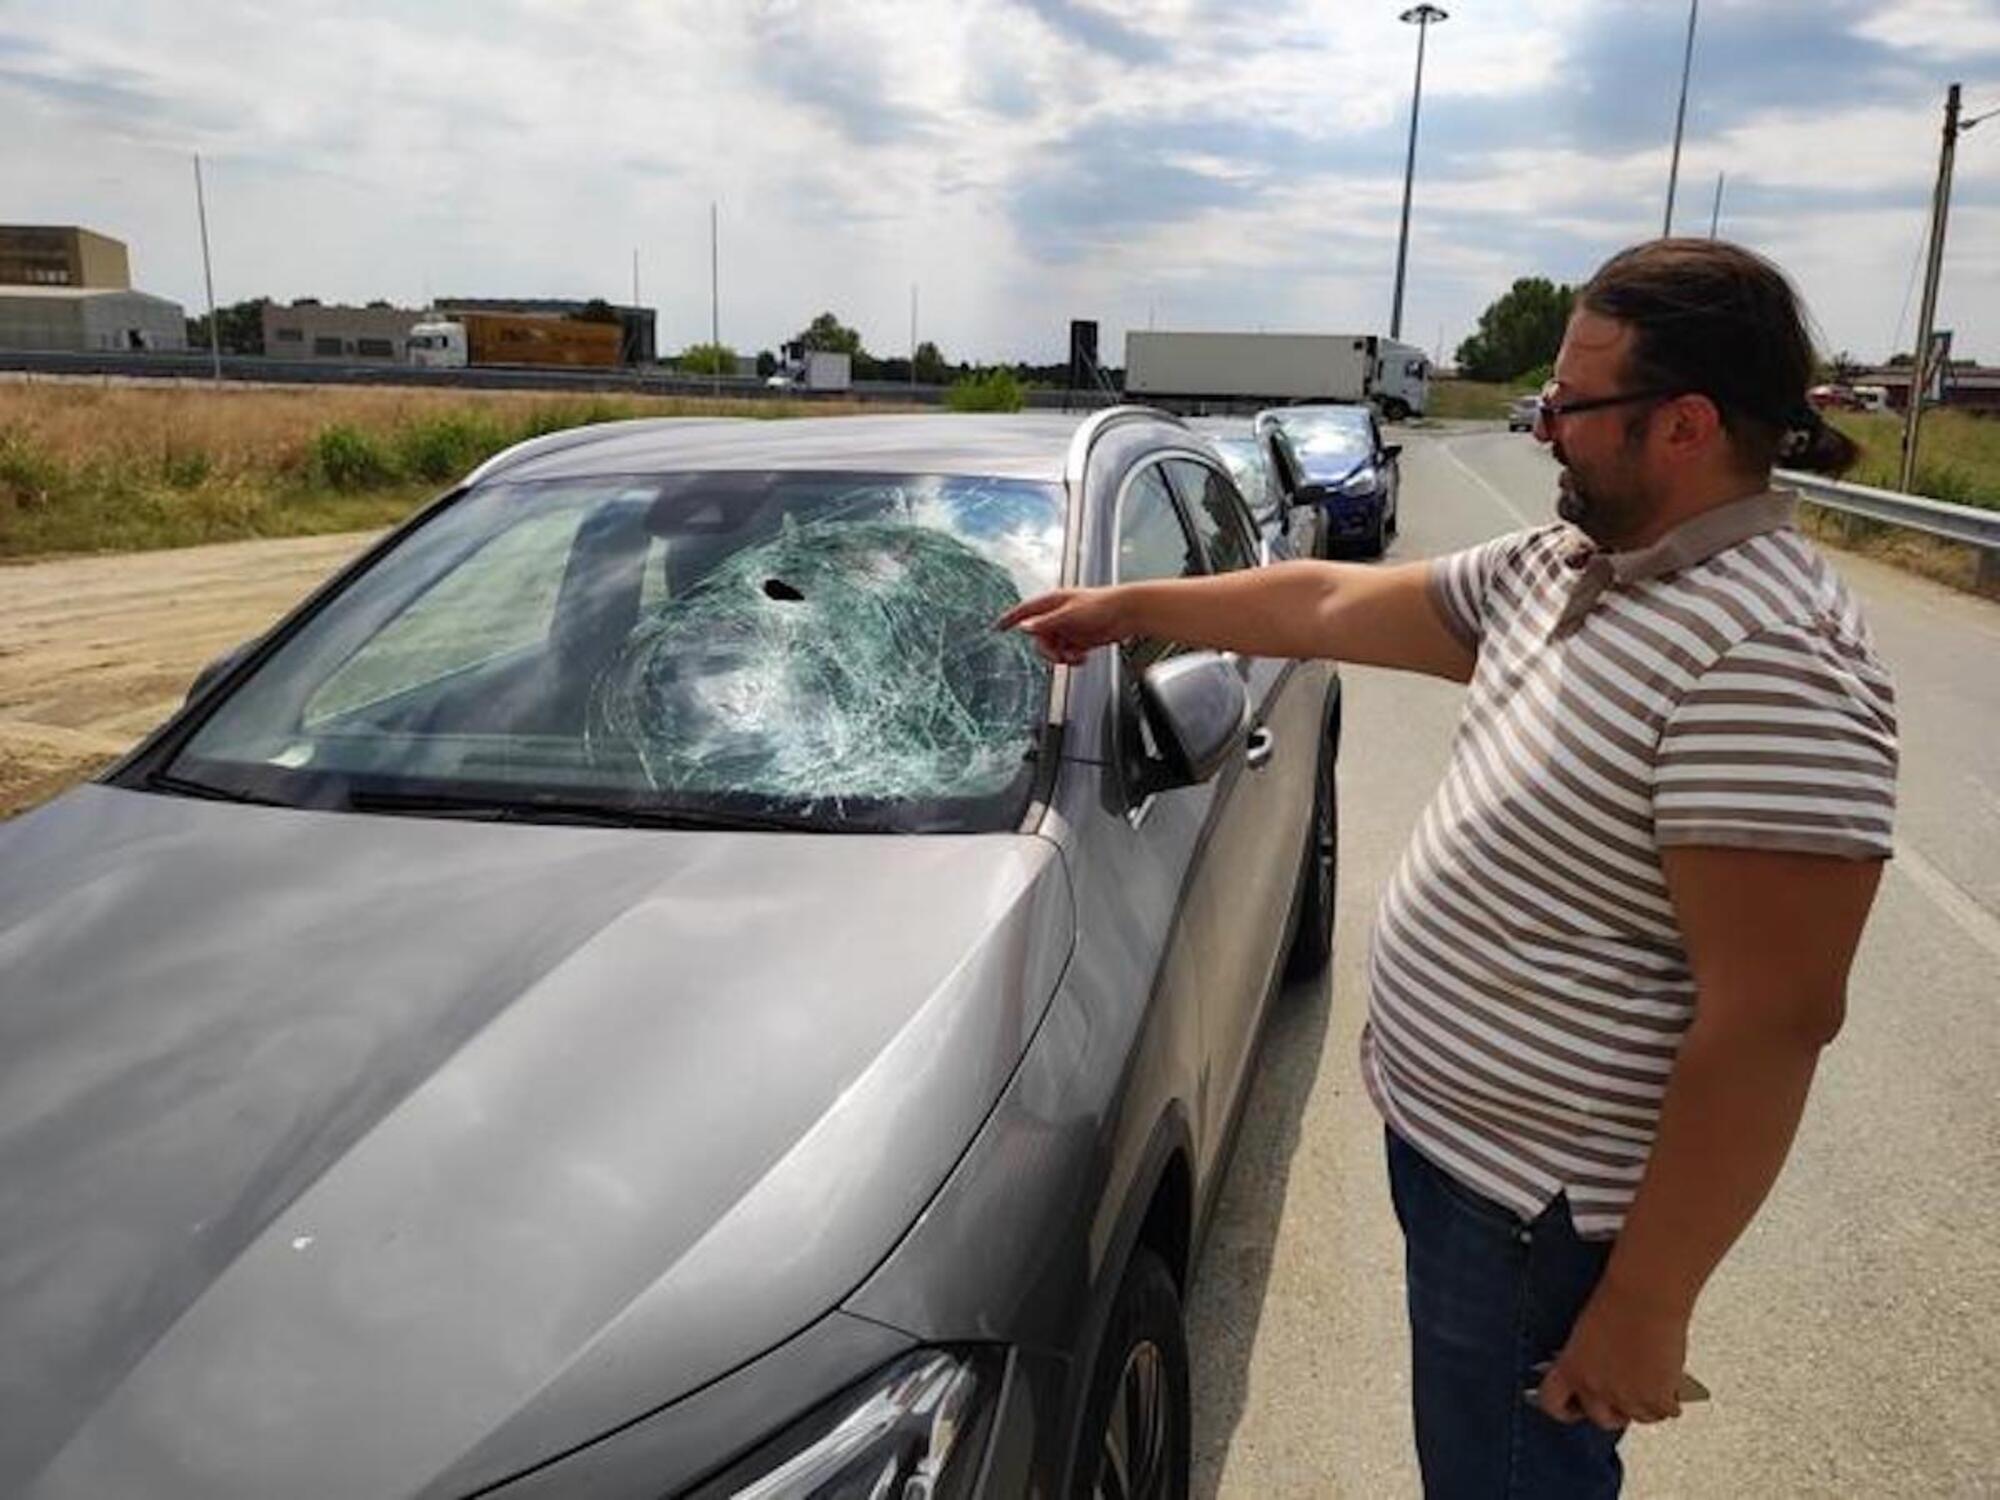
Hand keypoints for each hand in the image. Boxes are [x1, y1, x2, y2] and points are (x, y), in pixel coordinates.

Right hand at [993, 587, 1129, 664]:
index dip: (1009, 619)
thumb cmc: (1103, 604)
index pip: (1024, 611)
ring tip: (1075, 655)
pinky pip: (1067, 654)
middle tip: (1058, 654)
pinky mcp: (1080, 639)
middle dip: (1047, 650)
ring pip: (1052, 649)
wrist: (1128, 613)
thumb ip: (1046, 623)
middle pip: (1038, 638)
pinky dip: (1072, 658)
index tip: (996, 628)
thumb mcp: (1069, 615)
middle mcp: (1058, 615)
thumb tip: (1025, 627)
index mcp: (1052, 602)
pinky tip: (1082, 656)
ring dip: (1061, 656)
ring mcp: (1068, 628)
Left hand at [1536, 1280, 1690, 1429]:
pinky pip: (1665, 1412)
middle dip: (1613, 1411)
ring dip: (1645, 1405)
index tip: (1574, 1408)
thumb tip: (1601, 1375)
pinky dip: (1670, 1400)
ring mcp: (1627, 1397)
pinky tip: (1670, 1385)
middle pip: (1601, 1418)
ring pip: (1637, 1417)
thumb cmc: (1617, 1300)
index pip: (1553, 1402)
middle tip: (1624, 1397)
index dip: (1564, 1410)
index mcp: (1570, 1368)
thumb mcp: (1587, 1334)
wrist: (1646, 1295)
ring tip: (1651, 1385)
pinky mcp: (1657, 1399)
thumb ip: (1589, 1361)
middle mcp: (1595, 1387)